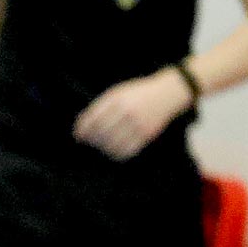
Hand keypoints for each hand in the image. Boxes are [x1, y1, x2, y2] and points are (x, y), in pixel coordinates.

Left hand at [72, 69, 192, 160]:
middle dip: (92, 140)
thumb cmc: (139, 94)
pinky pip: (127, 150)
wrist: (169, 92)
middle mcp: (127, 111)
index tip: (78, 136)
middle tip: (91, 142)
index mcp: (117, 99)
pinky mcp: (147, 133)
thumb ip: (101, 106)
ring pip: (112, 144)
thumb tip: (82, 126)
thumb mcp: (119, 92)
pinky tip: (115, 151)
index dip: (82, 130)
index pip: (92, 118)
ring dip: (103, 148)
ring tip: (103, 146)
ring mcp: (138, 123)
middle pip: (100, 133)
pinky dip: (117, 153)